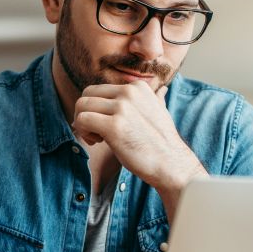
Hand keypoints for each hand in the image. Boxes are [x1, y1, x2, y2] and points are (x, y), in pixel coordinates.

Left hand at [70, 81, 206, 194]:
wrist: (171, 165)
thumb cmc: (161, 143)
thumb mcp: (160, 111)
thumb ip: (154, 99)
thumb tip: (162, 90)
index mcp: (137, 86)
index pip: (100, 89)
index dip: (96, 107)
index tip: (105, 124)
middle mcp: (129, 92)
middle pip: (87, 93)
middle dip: (84, 112)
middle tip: (94, 132)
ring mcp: (122, 108)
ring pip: (81, 105)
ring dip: (82, 124)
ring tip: (95, 138)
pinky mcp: (114, 126)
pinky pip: (82, 120)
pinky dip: (82, 132)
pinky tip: (96, 142)